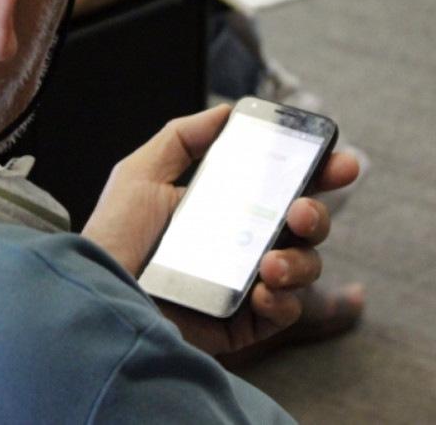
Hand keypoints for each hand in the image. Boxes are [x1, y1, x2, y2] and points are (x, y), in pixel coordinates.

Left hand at [82, 105, 361, 356]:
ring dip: (300, 260)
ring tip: (271, 261)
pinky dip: (283, 299)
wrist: (94, 295)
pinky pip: (283, 311)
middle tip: (302, 211)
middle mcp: (243, 245)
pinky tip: (262, 289)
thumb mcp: (141, 173)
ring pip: (303, 267)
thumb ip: (183, 137)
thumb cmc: (112, 237)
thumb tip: (228, 111)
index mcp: (226, 208)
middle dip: (317, 214)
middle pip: (305, 227)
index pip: (284, 187)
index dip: (318, 173)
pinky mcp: (240, 324)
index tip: (341, 162)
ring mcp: (245, 285)